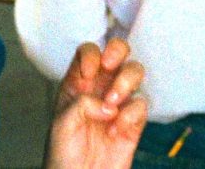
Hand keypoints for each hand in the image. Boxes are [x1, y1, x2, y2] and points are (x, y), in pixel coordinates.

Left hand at [45, 38, 147, 168]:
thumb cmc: (63, 153)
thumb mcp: (62, 123)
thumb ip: (81, 104)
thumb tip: (108, 105)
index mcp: (77, 82)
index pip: (88, 51)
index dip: (90, 54)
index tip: (86, 73)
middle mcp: (100, 87)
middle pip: (118, 50)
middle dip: (117, 51)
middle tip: (109, 66)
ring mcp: (119, 102)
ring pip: (135, 72)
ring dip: (125, 82)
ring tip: (111, 105)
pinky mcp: (134, 122)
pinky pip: (142, 105)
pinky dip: (131, 115)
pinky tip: (115, 131)